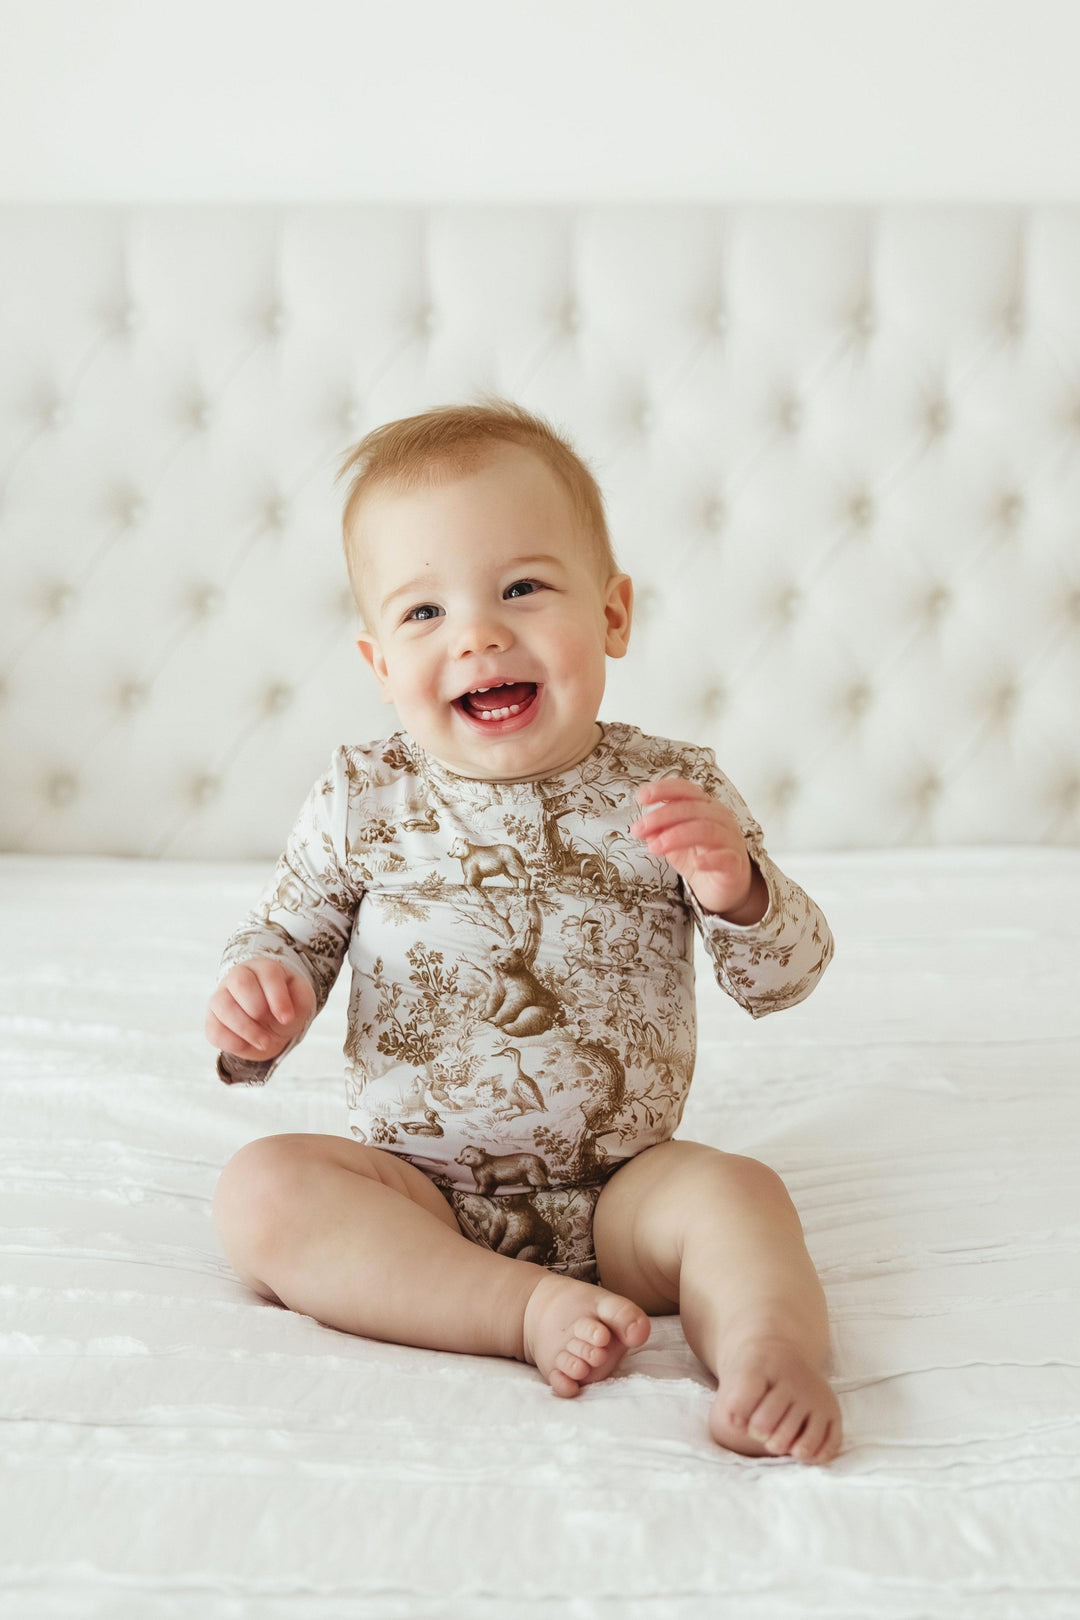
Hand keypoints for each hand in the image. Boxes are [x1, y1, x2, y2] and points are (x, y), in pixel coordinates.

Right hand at [205, 957, 315, 1061]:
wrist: (272, 1028)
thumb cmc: (286, 1008)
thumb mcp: (301, 1001)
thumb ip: (300, 999)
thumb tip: (285, 1013)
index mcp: (264, 968)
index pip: (268, 973)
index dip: (277, 997)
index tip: (287, 1019)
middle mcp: (238, 977)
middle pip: (241, 982)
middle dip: (258, 1008)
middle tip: (275, 1025)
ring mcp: (221, 997)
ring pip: (223, 1005)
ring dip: (246, 1028)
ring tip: (265, 1042)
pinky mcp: (212, 1020)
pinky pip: (214, 1030)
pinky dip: (231, 1042)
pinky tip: (246, 1045)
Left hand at [628, 776, 765, 920]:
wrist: (720, 887)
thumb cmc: (698, 858)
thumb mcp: (671, 843)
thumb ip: (657, 832)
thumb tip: (641, 827)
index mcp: (704, 806)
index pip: (686, 790)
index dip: (664, 789)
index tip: (642, 797)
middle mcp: (720, 817)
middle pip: (691, 808)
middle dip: (661, 817)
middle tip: (638, 829)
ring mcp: (730, 839)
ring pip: (706, 829)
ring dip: (676, 836)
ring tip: (655, 847)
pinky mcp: (735, 864)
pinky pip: (725, 857)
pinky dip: (710, 859)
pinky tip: (696, 864)